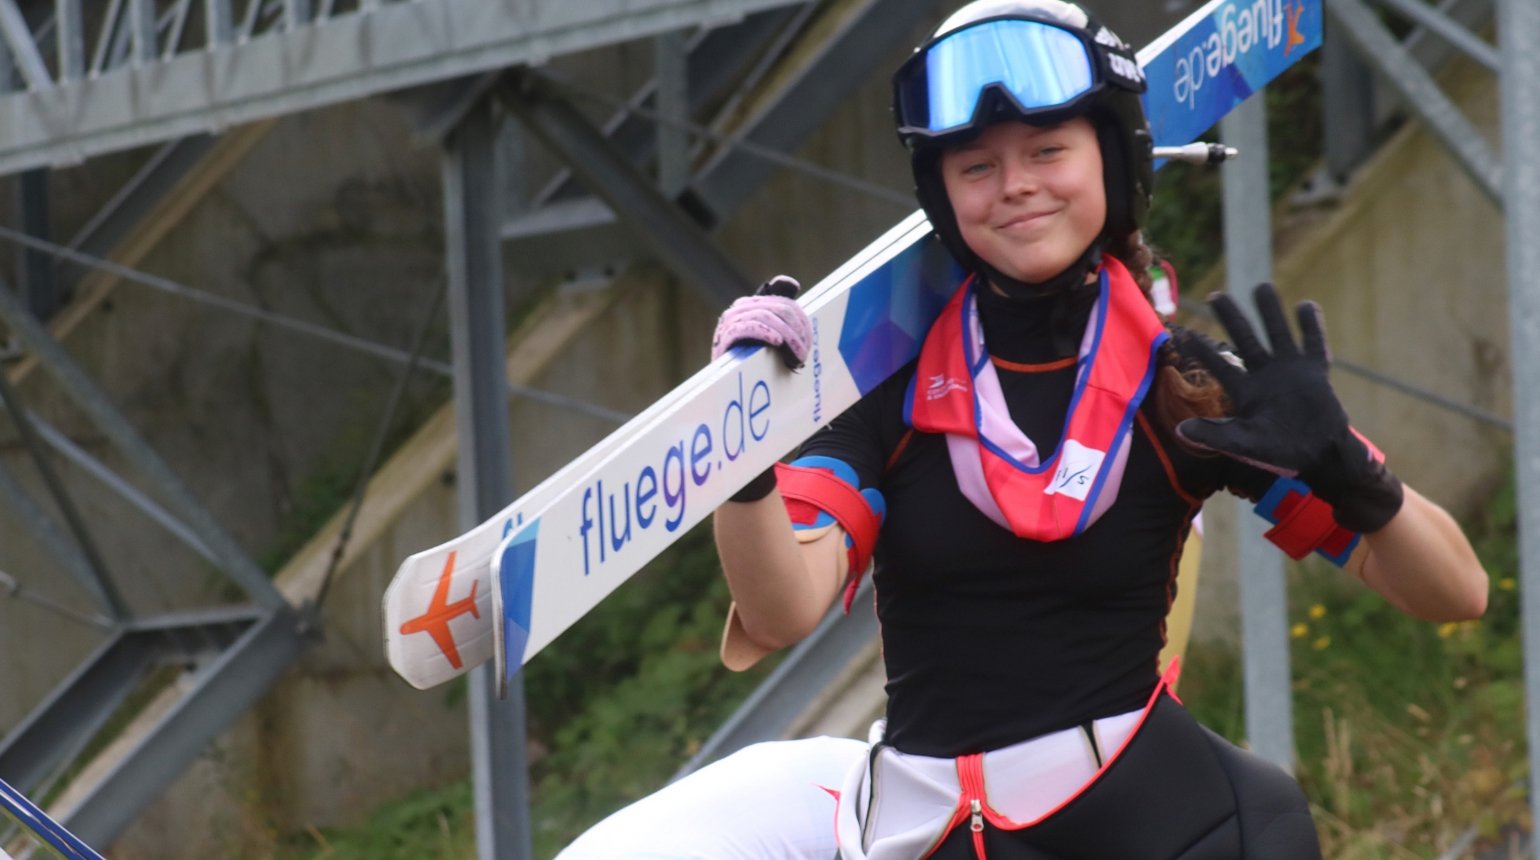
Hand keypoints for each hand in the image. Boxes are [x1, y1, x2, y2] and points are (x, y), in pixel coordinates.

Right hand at [711, 275, 810, 368]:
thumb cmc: (751, 360)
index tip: (808, 343)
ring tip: (795, 356)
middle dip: (796, 331)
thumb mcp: (771, 334)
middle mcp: (739, 308)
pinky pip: (746, 327)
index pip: (785, 303)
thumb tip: (792, 283)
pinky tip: (776, 342)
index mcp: (752, 304)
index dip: (802, 322)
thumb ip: (779, 309)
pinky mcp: (723, 337)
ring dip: (786, 336)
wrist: (728, 383)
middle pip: (779, 308)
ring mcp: (729, 322)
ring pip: (765, 316)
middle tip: (803, 354)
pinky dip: (764, 332)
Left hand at [1176, 284, 1402, 531]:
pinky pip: (1313, 343)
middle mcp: (1265, 375)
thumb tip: (1179, 431)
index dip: (1202, 350)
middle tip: (1214, 296)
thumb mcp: (1243, 444)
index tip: (1184, 332)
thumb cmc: (1279, 454)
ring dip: (1270, 311)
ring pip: (1277, 333)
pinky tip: (1305, 305)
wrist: (1320, 456)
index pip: (1219, 365)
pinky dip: (1311, 326)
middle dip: (1231, 317)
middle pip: (1245, 339)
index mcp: (1245, 391)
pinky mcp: (1315, 372)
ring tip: (1261, 286)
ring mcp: (1290, 371)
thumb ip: (1214, 435)